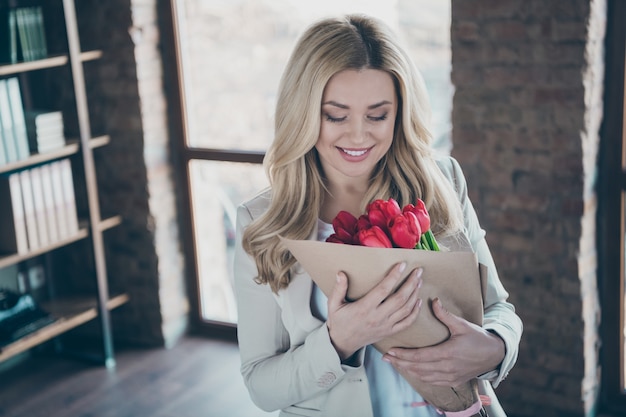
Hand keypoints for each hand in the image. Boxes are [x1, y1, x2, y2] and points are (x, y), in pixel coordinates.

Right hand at [326, 263, 422, 359]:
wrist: (342, 343)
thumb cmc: (339, 322)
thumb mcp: (334, 305)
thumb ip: (338, 289)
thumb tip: (341, 273)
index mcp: (364, 308)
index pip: (383, 289)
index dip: (394, 276)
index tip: (402, 265)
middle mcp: (377, 317)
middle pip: (400, 298)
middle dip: (411, 283)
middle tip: (418, 271)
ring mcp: (385, 326)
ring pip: (405, 309)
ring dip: (415, 294)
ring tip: (419, 281)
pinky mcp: (389, 332)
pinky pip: (406, 323)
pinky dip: (415, 312)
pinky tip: (418, 301)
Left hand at [382, 298, 505, 386]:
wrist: (495, 355)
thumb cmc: (478, 338)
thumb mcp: (462, 324)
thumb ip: (445, 314)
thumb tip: (433, 300)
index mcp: (447, 353)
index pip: (419, 356)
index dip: (403, 355)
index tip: (390, 352)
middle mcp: (447, 367)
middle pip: (417, 368)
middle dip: (400, 363)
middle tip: (385, 358)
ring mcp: (450, 376)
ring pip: (423, 376)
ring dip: (408, 370)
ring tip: (395, 363)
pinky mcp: (453, 381)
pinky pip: (432, 381)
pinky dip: (419, 376)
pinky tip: (412, 371)